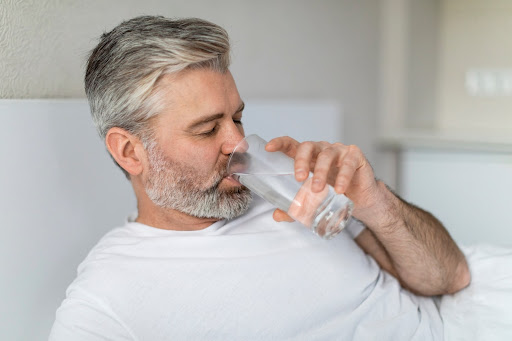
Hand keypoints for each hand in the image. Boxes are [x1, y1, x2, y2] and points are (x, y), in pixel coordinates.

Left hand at [265, 137, 379, 221]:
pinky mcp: (355, 157)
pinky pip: (348, 163)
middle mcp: (321, 150)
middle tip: (298, 178)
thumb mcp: (311, 201)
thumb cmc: (333, 193)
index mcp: (307, 157)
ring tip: (317, 189)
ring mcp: (338, 151)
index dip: (279, 143)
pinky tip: (340, 190)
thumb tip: (276, 215)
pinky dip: (343, 176)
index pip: (291, 144)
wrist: (360, 200)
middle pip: (307, 146)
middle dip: (300, 160)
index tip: (269, 148)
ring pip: (327, 155)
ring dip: (320, 172)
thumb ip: (294, 207)